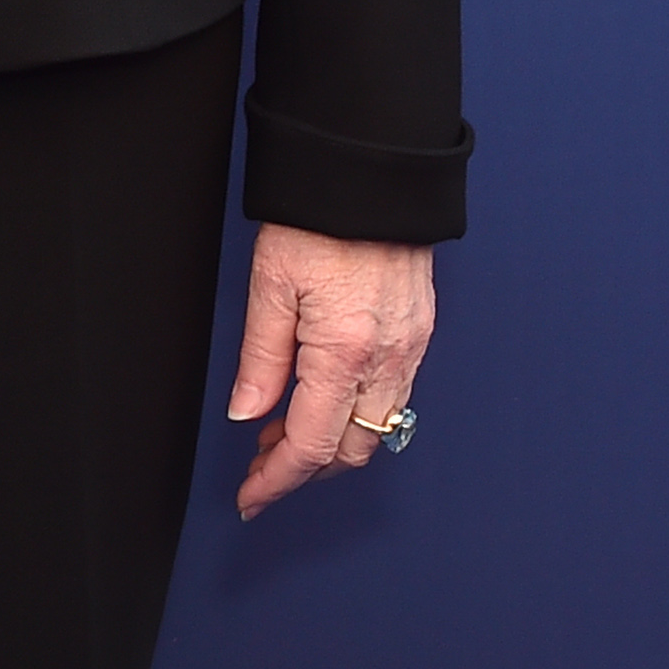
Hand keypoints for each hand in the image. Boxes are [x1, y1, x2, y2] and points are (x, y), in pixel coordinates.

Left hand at [227, 225, 434, 521]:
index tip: (251, 496)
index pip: (311, 446)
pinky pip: (393, 396)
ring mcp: (411, 347)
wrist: (373, 172)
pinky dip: (356, 413)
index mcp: (345, 352)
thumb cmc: (321, 218)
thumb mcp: (270, 286)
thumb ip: (262, 359)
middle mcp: (388, 358)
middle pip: (350, 449)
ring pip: (376, 428)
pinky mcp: (420, 333)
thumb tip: (249, 412)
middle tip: (260, 463)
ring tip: (284, 429)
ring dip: (331, 442)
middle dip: (304, 468)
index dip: (277, 480)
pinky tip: (324, 397)